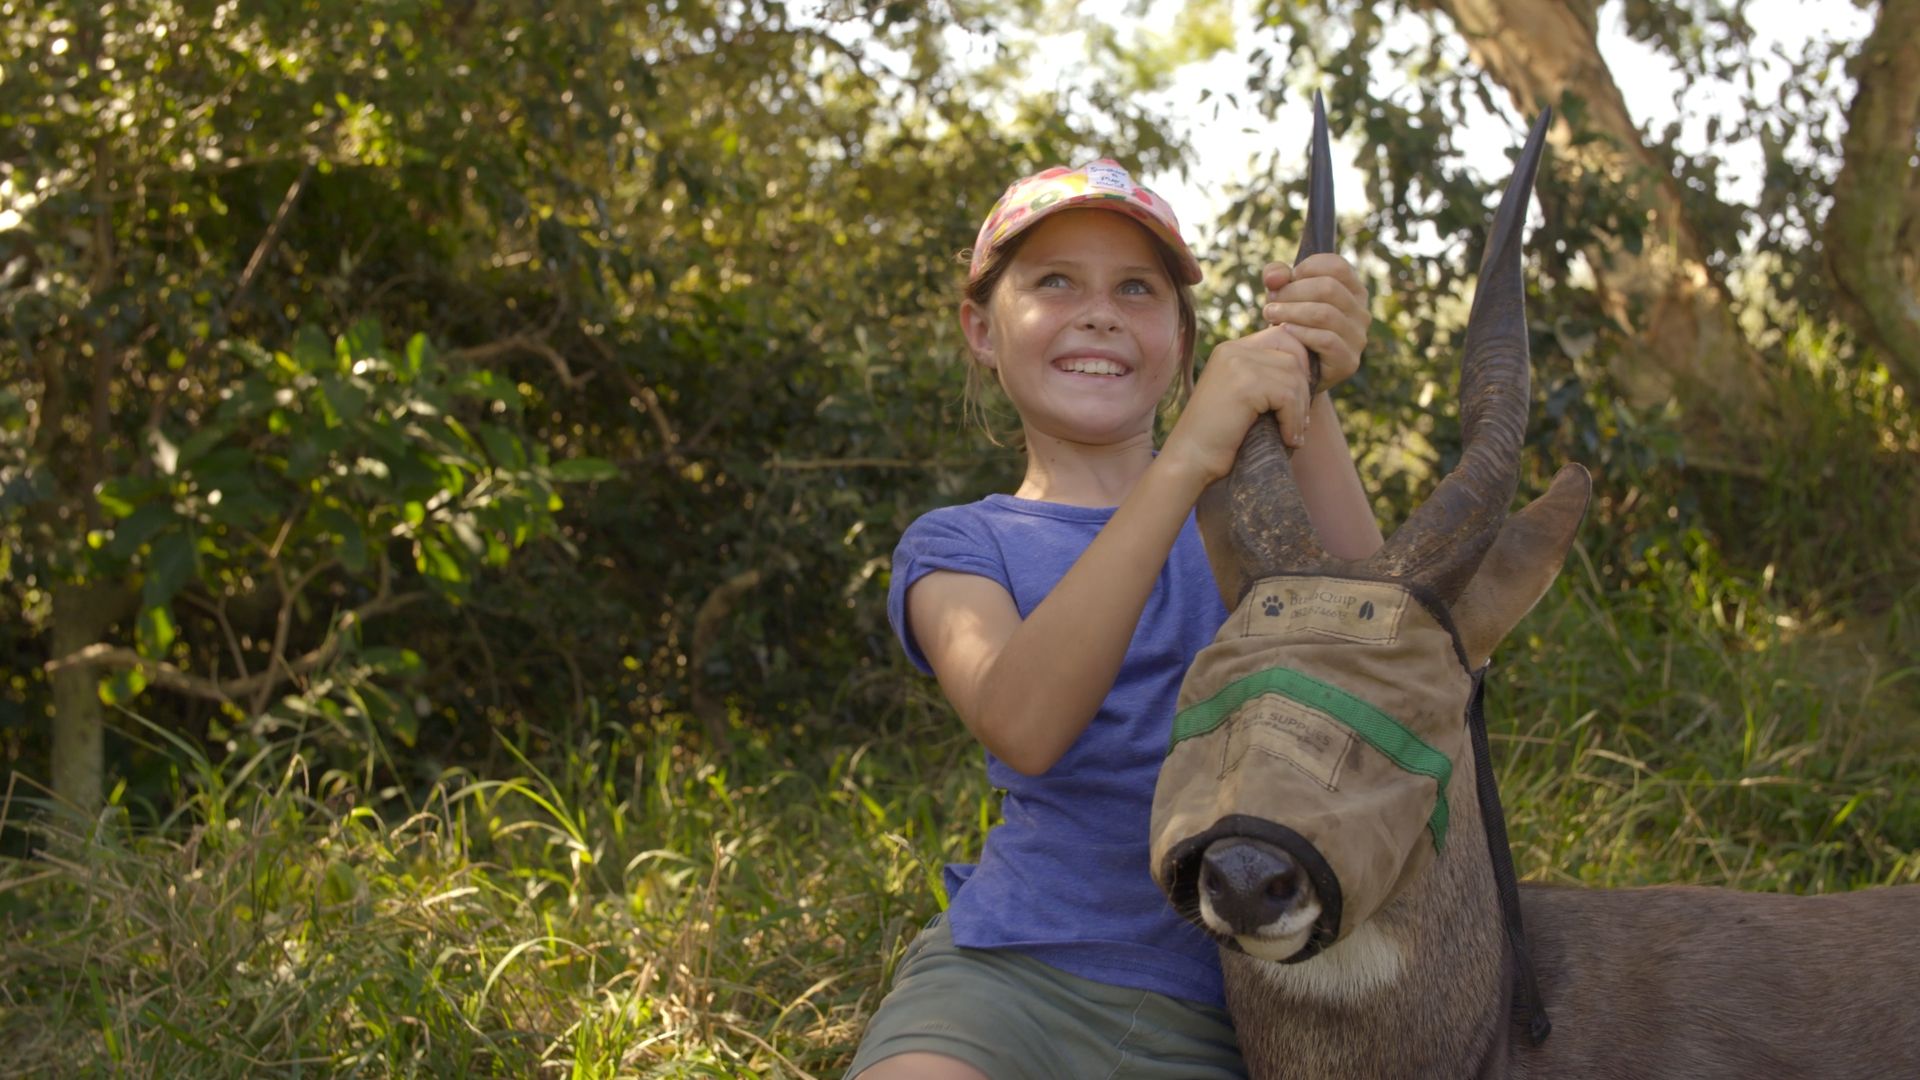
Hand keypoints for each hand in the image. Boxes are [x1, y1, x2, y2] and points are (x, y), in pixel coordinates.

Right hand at [1160, 321, 1315, 486]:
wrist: (1191, 460)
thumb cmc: (1219, 436)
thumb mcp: (1243, 397)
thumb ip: (1265, 377)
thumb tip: (1309, 372)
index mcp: (1231, 349)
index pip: (1283, 337)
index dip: (1300, 366)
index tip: (1299, 400)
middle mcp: (1233, 350)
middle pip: (1293, 355)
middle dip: (1304, 389)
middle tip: (1301, 420)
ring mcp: (1237, 364)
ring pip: (1294, 377)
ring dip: (1301, 409)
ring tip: (1294, 434)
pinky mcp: (1244, 385)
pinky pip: (1288, 397)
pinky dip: (1293, 421)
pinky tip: (1287, 439)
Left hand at [1260, 254, 1369, 394]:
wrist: (1294, 373)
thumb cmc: (1291, 326)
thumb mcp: (1283, 295)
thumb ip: (1277, 276)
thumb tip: (1274, 276)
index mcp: (1353, 291)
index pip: (1337, 266)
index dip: (1306, 268)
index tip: (1283, 281)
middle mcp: (1361, 313)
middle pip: (1329, 288)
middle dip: (1292, 292)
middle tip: (1270, 302)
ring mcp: (1358, 338)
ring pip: (1325, 314)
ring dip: (1291, 311)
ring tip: (1269, 314)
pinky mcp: (1348, 361)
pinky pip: (1325, 340)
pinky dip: (1300, 333)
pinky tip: (1283, 332)